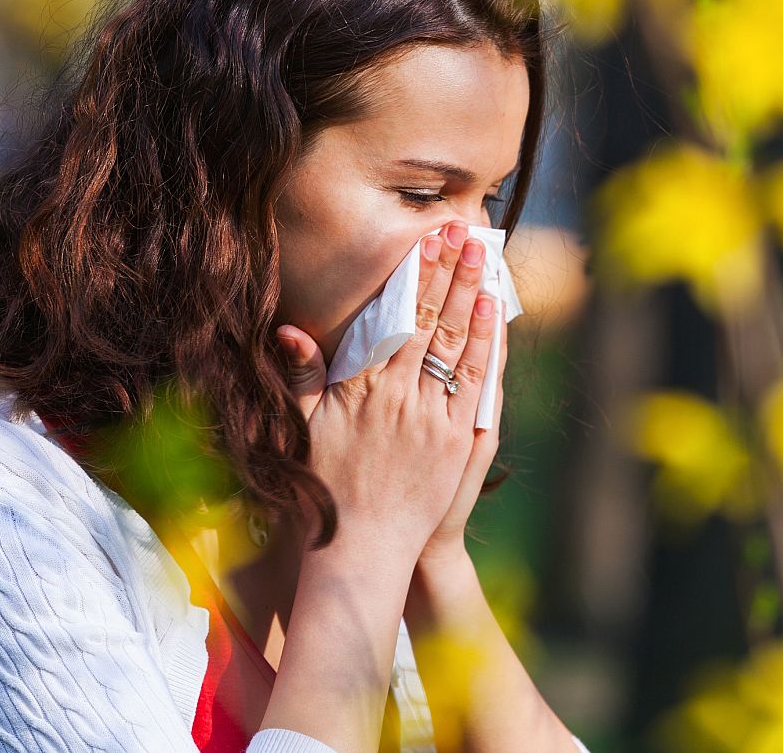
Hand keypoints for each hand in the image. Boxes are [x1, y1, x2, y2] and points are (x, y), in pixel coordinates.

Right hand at [274, 220, 499, 560]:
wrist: (362, 549)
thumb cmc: (327, 489)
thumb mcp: (304, 429)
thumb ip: (302, 377)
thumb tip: (290, 331)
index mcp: (361, 389)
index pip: (394, 319)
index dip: (413, 276)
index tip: (426, 242)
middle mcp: (399, 397)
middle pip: (430, 321)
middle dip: (448, 272)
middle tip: (463, 233)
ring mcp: (433, 419)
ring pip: (457, 344)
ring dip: (471, 297)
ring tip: (482, 258)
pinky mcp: (458, 441)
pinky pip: (476, 383)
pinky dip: (485, 345)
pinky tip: (492, 313)